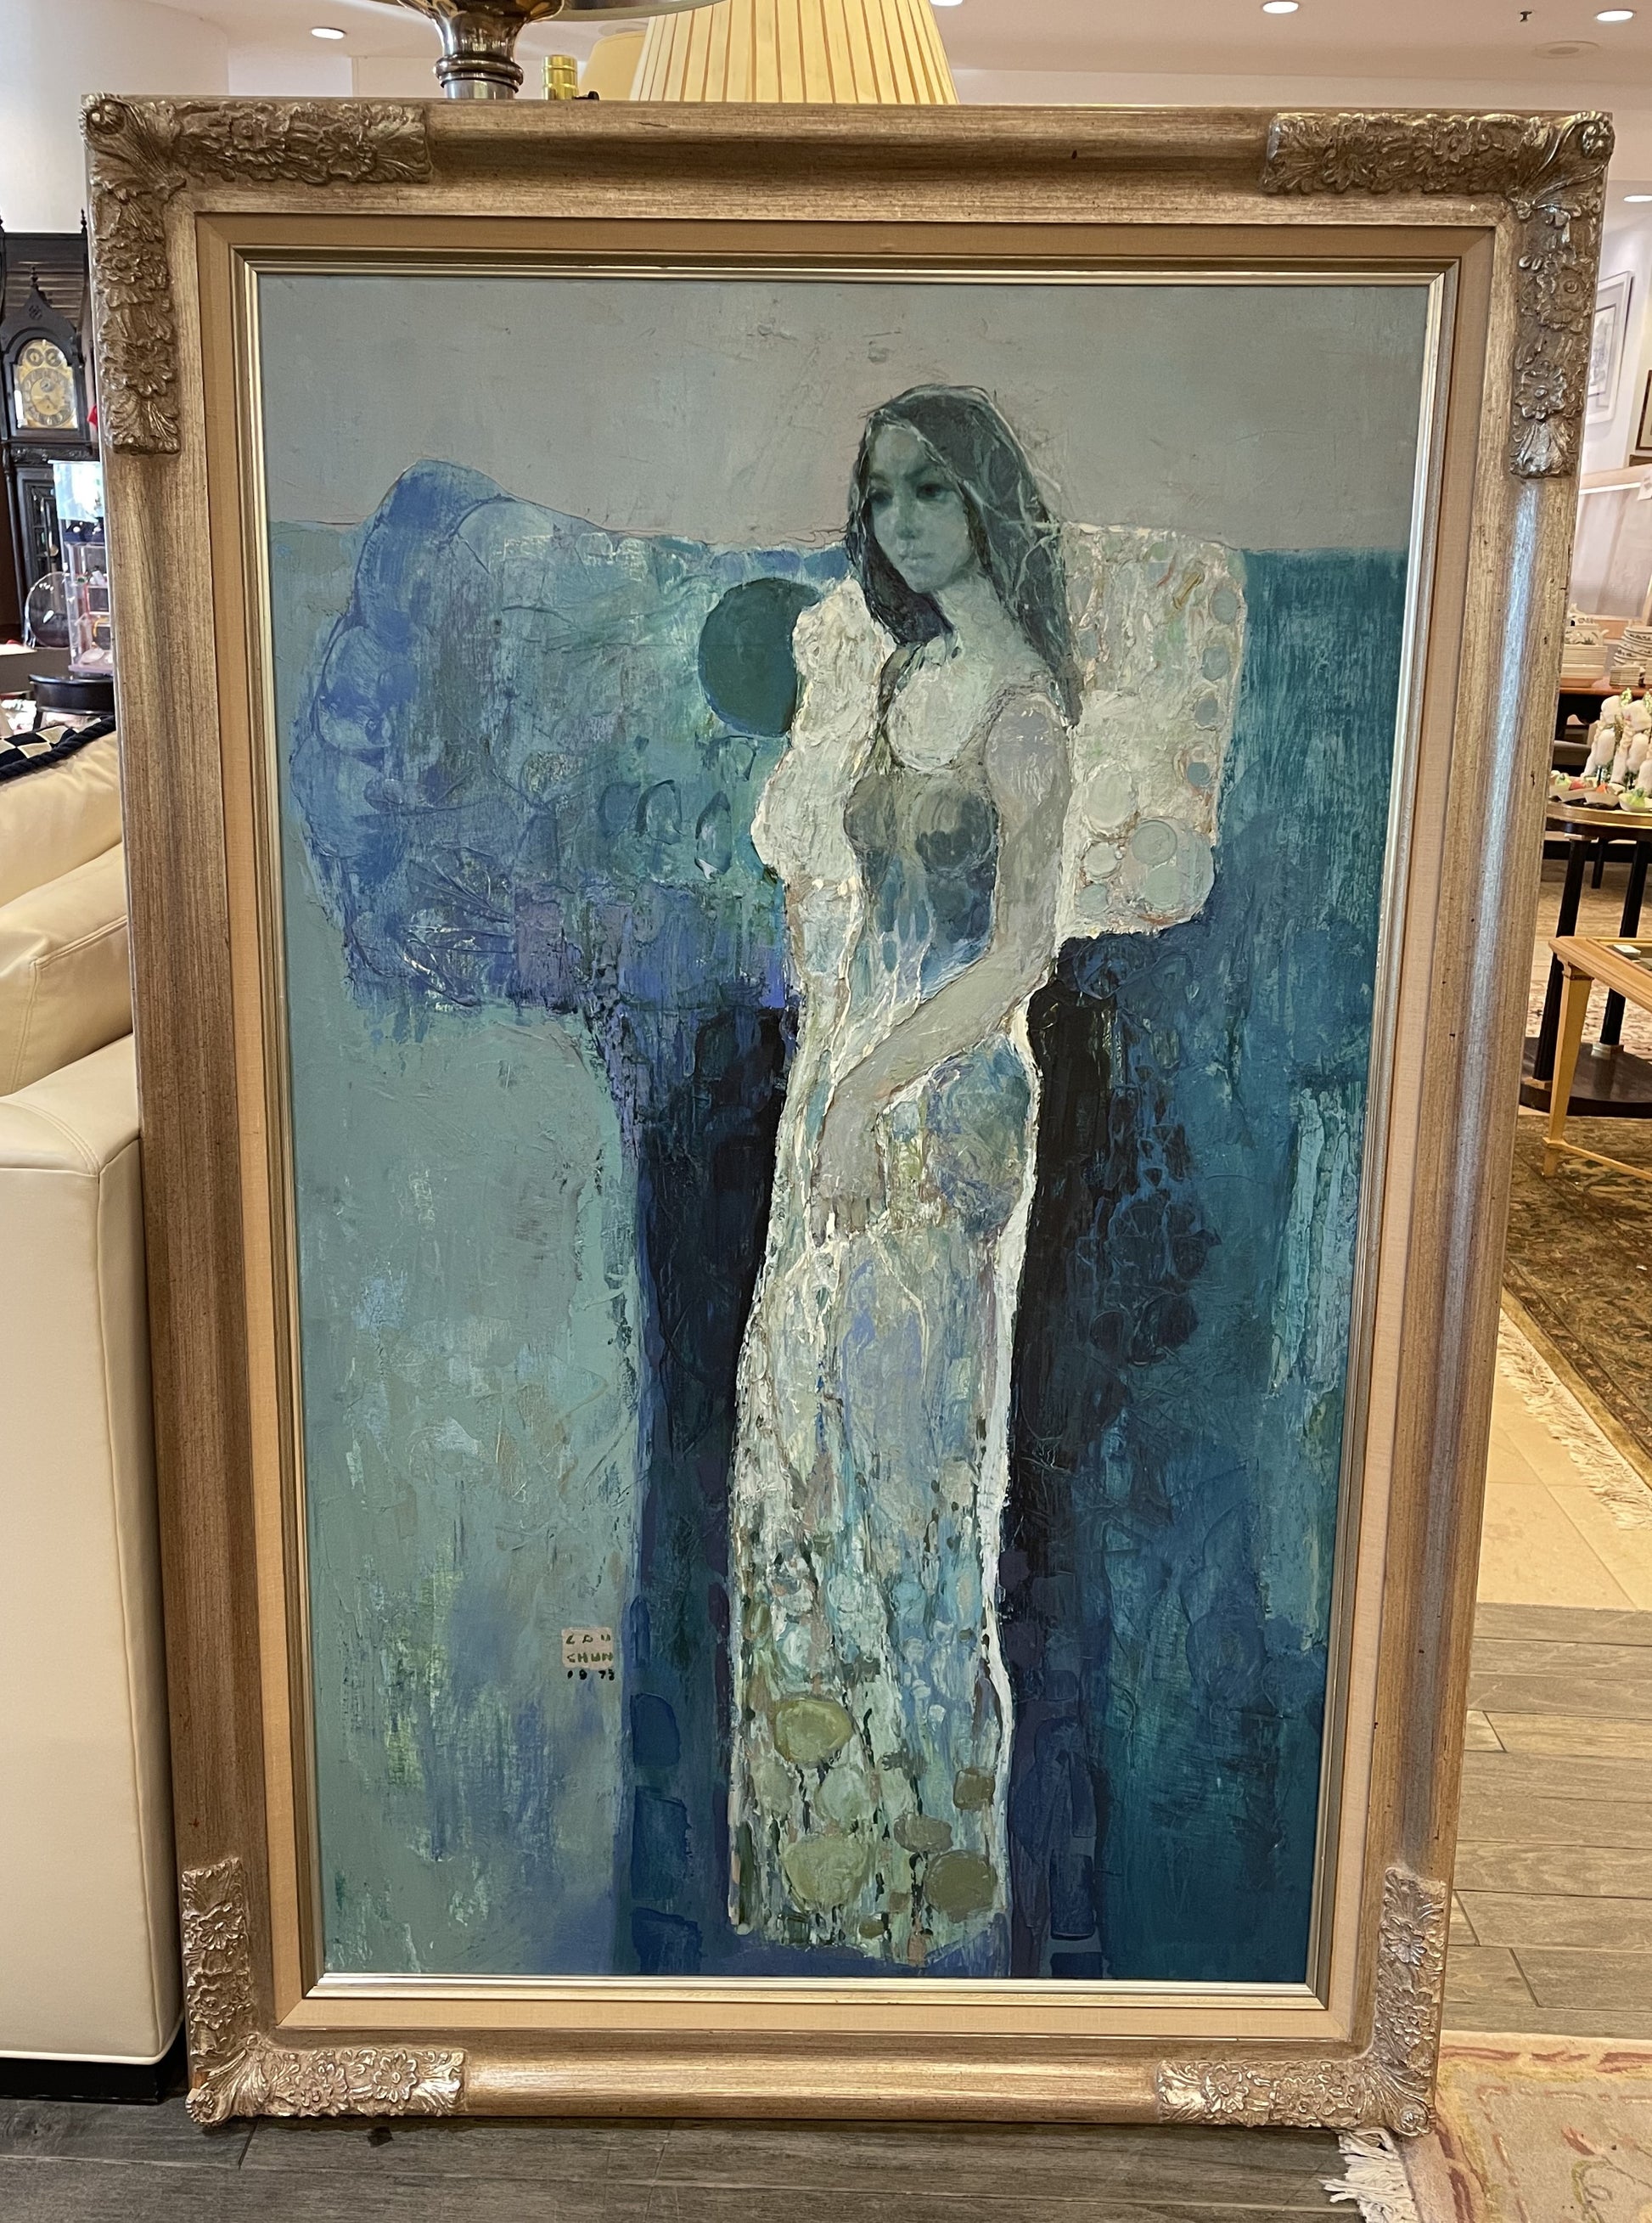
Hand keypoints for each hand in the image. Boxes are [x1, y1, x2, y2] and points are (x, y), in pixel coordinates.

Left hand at [810, 1078, 884, 1239]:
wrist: (852, 1121)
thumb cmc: (831, 1137)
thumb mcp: (820, 1163)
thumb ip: (822, 1184)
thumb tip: (826, 1201)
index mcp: (822, 1188)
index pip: (819, 1218)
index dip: (819, 1233)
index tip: (819, 1244)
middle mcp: (840, 1194)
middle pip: (842, 1225)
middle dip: (842, 1234)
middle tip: (843, 1239)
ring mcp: (860, 1191)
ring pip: (860, 1220)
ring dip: (858, 1227)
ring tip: (857, 1231)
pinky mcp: (876, 1185)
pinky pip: (876, 1207)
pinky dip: (874, 1211)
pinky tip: (872, 1213)